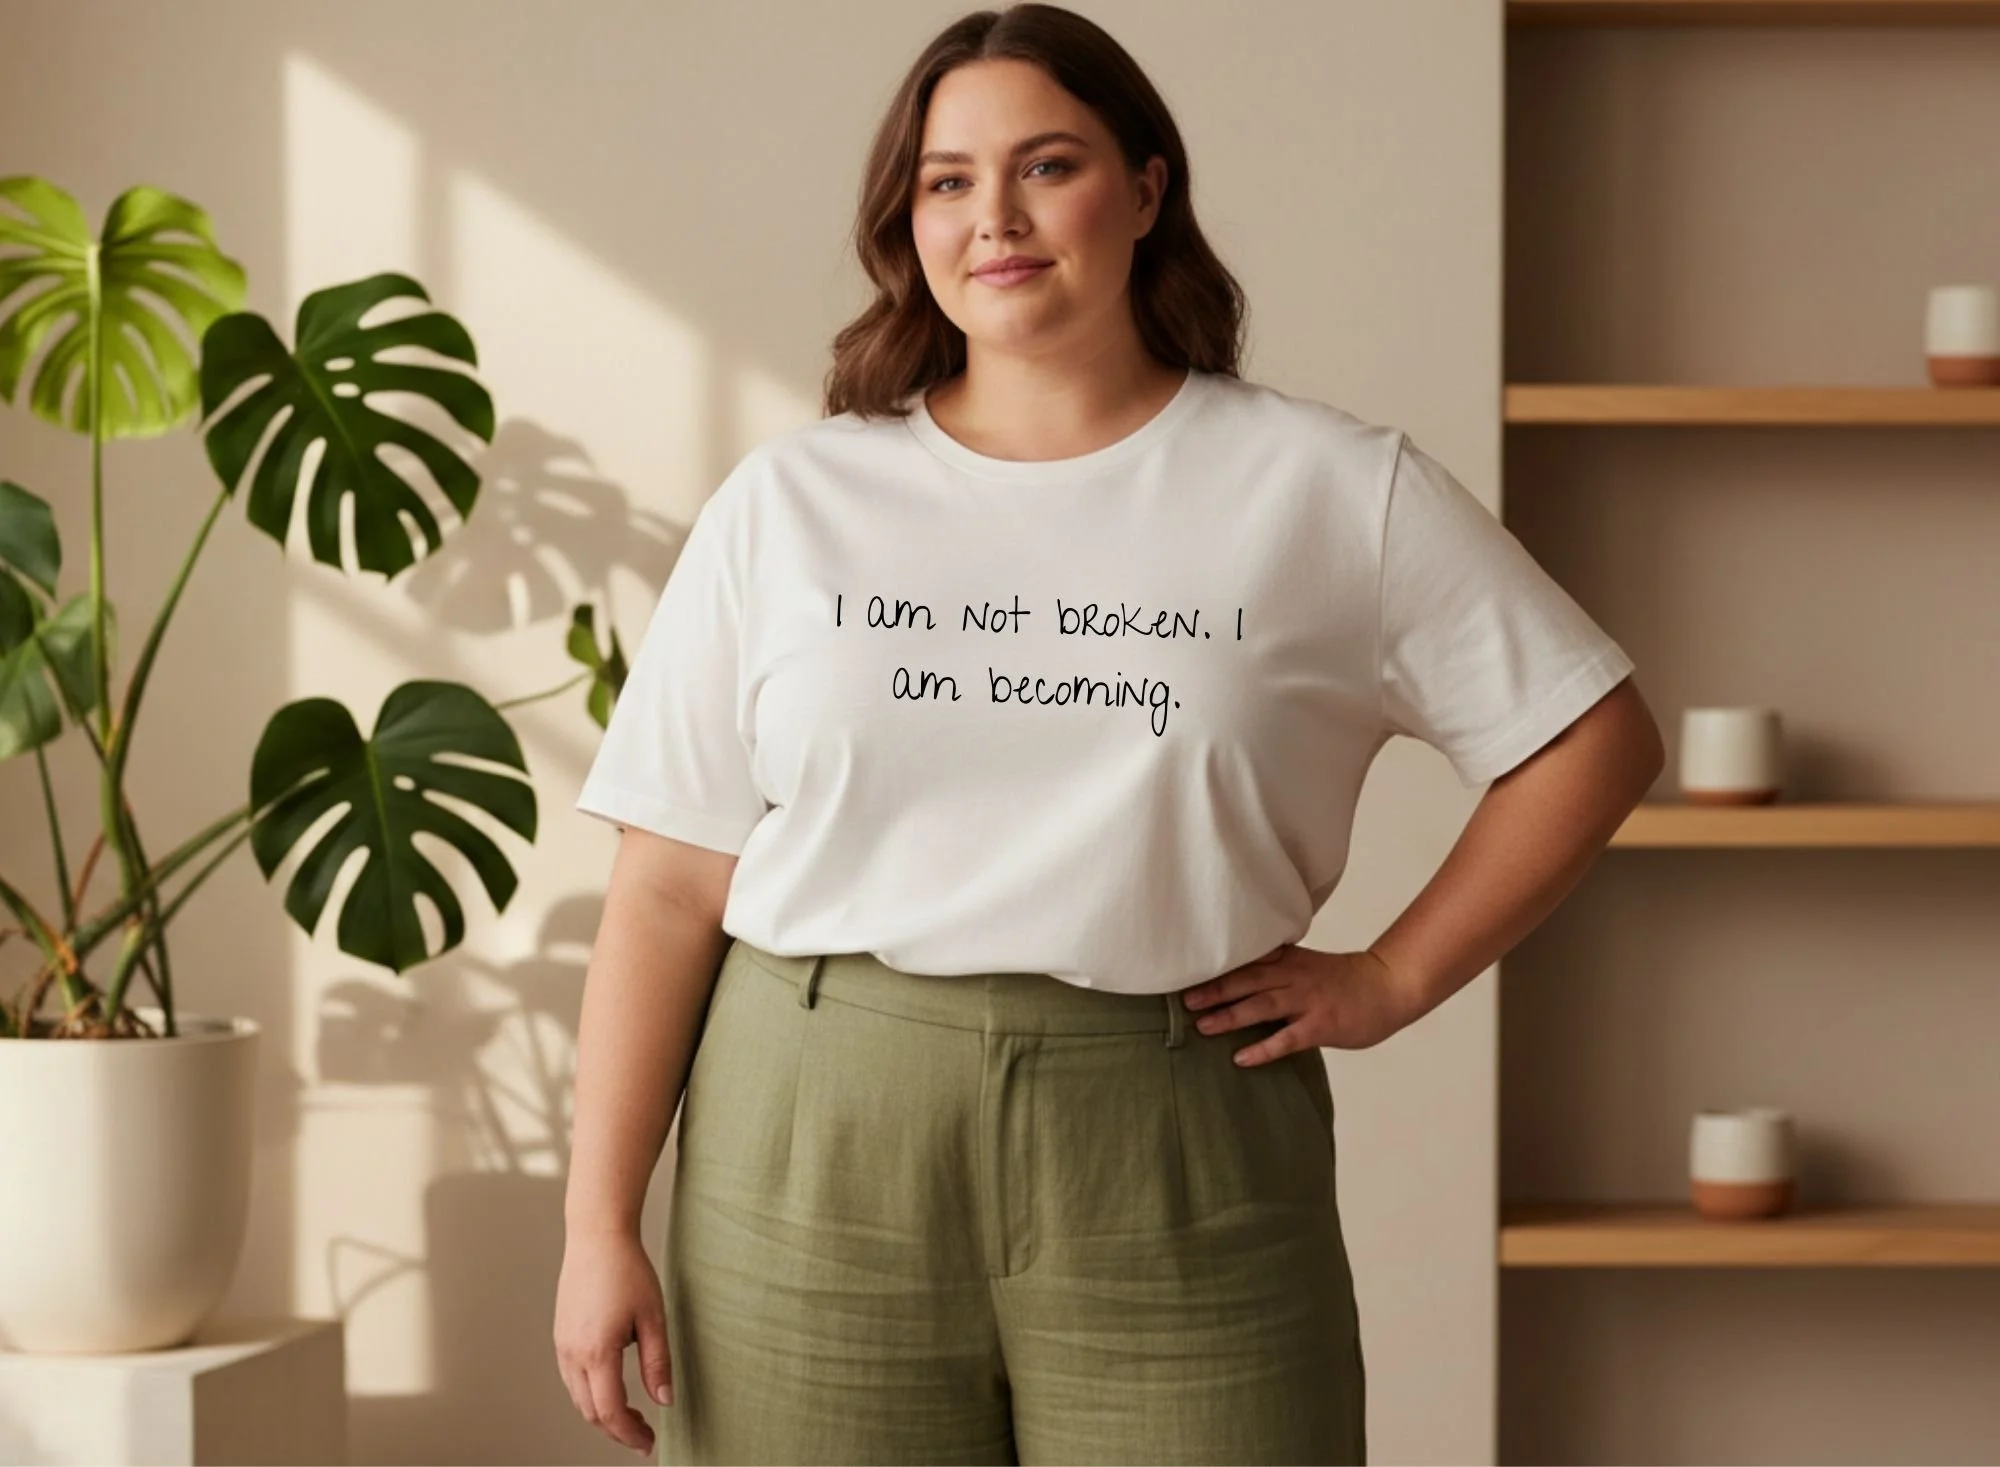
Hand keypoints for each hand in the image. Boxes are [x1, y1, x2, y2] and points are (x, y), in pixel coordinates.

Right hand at [553, 1226, 673, 1456]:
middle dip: (617, 1430)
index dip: (630, 1434)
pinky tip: (611, 1389)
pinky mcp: (561, 1336)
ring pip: (578, 1398)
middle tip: (645, 1435)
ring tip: (631, 1416)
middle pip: (590, 1411)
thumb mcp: (653, 1317)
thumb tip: (664, 1401)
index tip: (649, 1443)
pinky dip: (591, 1394)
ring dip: (602, 1414)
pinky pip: (572, 1379)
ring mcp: (562, 1345)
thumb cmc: (628, 1271)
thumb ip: (657, 1363)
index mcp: (597, 1351)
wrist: (597, 1237)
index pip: (609, 1411)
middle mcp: (572, 1354)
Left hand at [1179, 943, 1423, 1062]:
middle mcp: (1294, 977)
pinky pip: (1287, 1039)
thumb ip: (1275, 969)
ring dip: (1230, 1016)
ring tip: (1203, 1027)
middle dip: (1214, 990)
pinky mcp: (1321, 1025)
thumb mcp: (1306, 965)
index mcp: (1288, 961)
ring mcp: (1308, 1001)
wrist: (1388, 986)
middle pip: (1246, 981)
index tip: (1186, 974)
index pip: (1246, 962)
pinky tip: (1241, 1058)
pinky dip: (1263, 1049)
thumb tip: (1236, 980)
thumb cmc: (1344, 980)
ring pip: (1262, 1006)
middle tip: (1184, 1001)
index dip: (1216, 969)